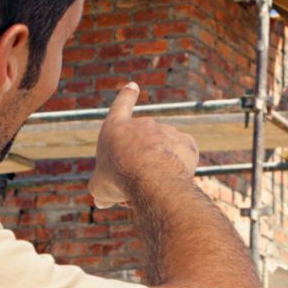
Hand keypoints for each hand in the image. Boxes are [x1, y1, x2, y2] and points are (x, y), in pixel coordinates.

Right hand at [88, 83, 199, 208]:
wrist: (150, 177)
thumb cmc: (119, 179)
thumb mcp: (101, 188)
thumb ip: (101, 190)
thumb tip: (102, 201)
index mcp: (116, 128)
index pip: (120, 107)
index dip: (126, 97)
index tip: (133, 86)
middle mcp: (142, 124)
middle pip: (144, 141)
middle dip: (143, 160)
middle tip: (139, 182)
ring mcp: (166, 131)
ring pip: (165, 150)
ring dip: (162, 164)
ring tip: (157, 184)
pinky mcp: (186, 141)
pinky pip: (184, 154)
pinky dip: (182, 165)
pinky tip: (175, 177)